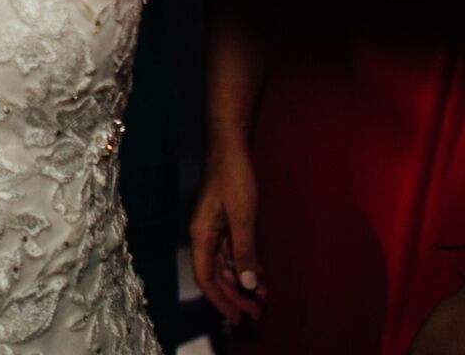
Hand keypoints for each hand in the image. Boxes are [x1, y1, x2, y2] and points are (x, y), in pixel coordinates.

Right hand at [189, 138, 262, 325]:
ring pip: (225, 265)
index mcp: (201, 235)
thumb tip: (247, 283)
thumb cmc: (233, 178)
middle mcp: (204, 236)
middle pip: (216, 275)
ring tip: (263, 298)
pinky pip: (233, 252)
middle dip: (235, 295)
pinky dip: (245, 265)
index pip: (206, 277)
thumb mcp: (242, 217)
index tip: (238, 316)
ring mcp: (214, 229)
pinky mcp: (225, 223)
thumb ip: (244, 250)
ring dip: (242, 281)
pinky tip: (261, 274)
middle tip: (257, 313)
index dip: (221, 300)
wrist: (231, 148)